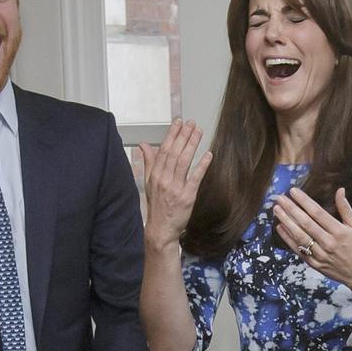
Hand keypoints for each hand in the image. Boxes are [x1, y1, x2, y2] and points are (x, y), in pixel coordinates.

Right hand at [139, 119, 211, 249]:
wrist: (161, 228)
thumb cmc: (156, 204)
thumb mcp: (149, 182)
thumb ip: (148, 161)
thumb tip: (143, 144)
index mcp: (155, 174)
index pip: (163, 149)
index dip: (172, 134)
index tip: (178, 122)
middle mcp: (164, 179)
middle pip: (174, 153)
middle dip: (183, 136)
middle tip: (191, 123)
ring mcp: (175, 188)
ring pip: (184, 162)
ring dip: (192, 145)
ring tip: (198, 132)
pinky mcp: (187, 196)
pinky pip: (195, 178)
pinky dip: (201, 165)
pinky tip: (208, 154)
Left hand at [273, 187, 351, 295]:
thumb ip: (345, 208)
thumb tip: (340, 189)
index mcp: (340, 232)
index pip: (318, 212)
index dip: (304, 201)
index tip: (293, 191)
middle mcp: (329, 243)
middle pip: (305, 223)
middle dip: (291, 209)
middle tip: (279, 198)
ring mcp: (320, 254)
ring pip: (299, 236)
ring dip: (286, 222)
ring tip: (276, 210)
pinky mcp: (314, 264)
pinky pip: (298, 249)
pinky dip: (287, 238)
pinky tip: (279, 227)